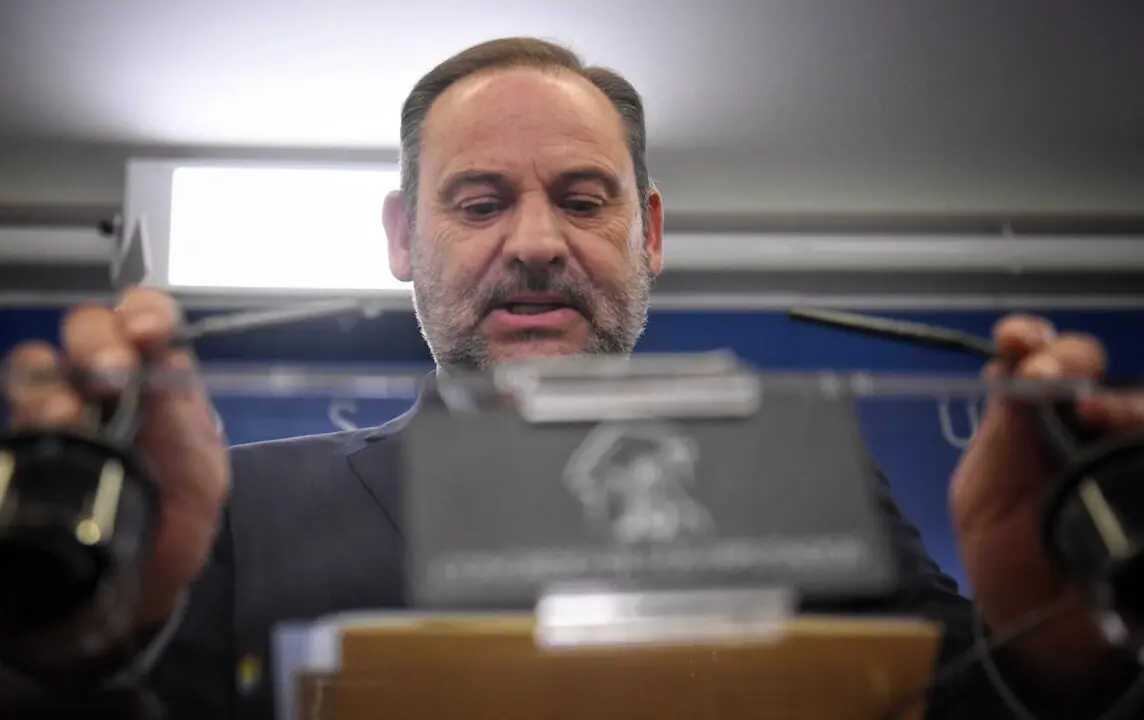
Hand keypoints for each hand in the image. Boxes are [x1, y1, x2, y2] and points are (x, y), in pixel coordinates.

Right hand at [3, 288, 229, 634]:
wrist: (130, 587)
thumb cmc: (175, 522)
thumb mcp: (203, 477)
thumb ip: (189, 422)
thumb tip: (165, 365)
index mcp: (160, 381)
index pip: (148, 319)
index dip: (144, 312)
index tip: (145, 332)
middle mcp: (105, 384)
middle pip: (88, 328)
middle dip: (98, 341)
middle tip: (110, 375)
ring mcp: (58, 409)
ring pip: (38, 363)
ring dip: (53, 380)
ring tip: (71, 416)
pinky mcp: (25, 440)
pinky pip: (12, 406)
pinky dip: (26, 407)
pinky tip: (47, 428)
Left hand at [950, 314, 1142, 685]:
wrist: (1048, 636)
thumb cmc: (1007, 563)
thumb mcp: (982, 497)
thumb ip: (999, 435)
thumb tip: (1015, 369)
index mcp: (1026, 422)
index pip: (1031, 360)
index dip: (1028, 339)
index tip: (1017, 338)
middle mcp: (1079, 425)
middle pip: (1089, 366)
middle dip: (1071, 355)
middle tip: (1053, 371)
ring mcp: (1121, 452)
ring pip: (1135, 400)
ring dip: (1119, 397)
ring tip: (1094, 410)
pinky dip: (1142, 426)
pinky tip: (1124, 433)